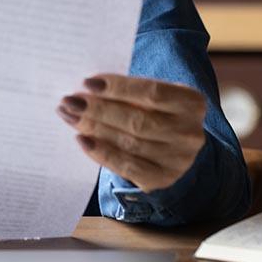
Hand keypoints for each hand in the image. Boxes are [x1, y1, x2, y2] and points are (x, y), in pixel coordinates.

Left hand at [57, 74, 205, 192]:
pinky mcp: (162, 179)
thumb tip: (87, 88)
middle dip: (98, 110)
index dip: (118, 88)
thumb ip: (128, 91)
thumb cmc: (155, 111)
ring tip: (69, 116)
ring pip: (129, 143)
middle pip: (137, 120)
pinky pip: (126, 167)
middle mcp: (190, 133)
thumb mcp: (153, 96)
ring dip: (94, 129)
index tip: (87, 82)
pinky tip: (82, 140)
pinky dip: (101, 152)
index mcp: (192, 102)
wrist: (174, 146)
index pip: (152, 92)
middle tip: (69, 101)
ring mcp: (179, 160)